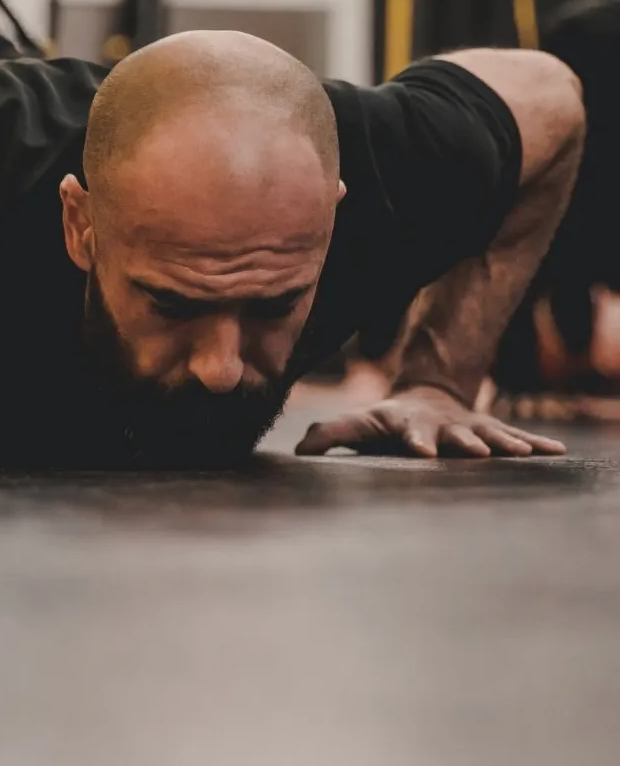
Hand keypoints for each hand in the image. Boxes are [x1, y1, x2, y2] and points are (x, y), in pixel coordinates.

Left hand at [295, 384, 566, 457]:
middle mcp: (444, 426)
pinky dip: (535, 444)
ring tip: (522, 454)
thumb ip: (330, 435)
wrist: (424, 400)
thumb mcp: (358, 425)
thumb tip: (299, 452)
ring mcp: (470, 428)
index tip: (424, 452)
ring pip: (491, 435)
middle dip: (466, 443)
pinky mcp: (491, 432)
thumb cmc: (385, 423)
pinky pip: (517, 437)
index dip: (416, 441)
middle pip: (456, 434)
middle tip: (479, 452)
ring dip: (506, 444)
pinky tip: (556, 452)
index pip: (411, 434)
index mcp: (409, 426)